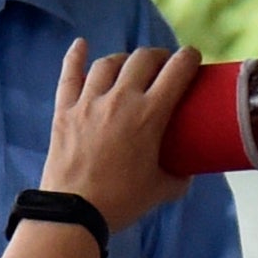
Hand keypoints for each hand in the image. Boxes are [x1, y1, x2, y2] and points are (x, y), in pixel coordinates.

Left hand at [36, 40, 199, 231]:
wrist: (75, 212)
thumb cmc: (121, 202)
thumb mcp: (162, 190)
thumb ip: (180, 177)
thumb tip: (187, 171)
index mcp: (149, 115)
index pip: (176, 70)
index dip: (189, 58)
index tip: (193, 57)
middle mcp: (120, 99)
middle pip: (143, 59)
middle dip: (159, 56)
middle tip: (164, 65)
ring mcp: (89, 103)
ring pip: (109, 63)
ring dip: (124, 59)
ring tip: (130, 65)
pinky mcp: (65, 111)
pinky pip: (69, 75)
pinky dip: (75, 56)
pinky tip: (81, 44)